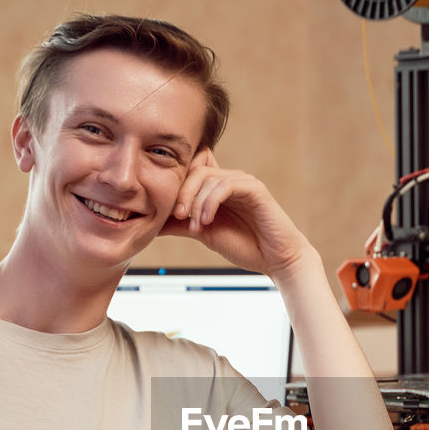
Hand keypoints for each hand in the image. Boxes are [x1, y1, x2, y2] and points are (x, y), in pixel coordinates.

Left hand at [160, 149, 314, 278]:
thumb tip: (152, 224)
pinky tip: (207, 221)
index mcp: (217, 188)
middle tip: (176, 216)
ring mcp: (243, 182)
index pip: (191, 169)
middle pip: (195, 170)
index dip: (176, 183)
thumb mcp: (203, 234)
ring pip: (208, 178)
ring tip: (194, 225)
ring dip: (195, 202)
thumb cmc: (245, 246)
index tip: (168, 212)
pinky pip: (226, 185)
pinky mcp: (255, 189)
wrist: (276, 260)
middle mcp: (230, 180)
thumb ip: (180, 225)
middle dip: (181, 192)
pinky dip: (211, 202)